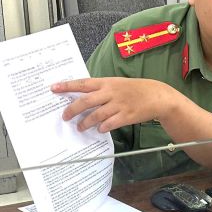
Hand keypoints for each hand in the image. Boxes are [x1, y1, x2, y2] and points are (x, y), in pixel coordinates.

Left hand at [52, 77, 172, 132]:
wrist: (157, 96)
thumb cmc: (135, 89)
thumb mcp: (117, 84)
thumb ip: (102, 89)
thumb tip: (84, 98)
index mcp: (106, 82)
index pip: (83, 83)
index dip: (67, 86)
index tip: (53, 88)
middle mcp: (110, 92)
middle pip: (86, 101)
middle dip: (72, 110)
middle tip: (65, 117)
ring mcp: (118, 104)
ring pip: (96, 115)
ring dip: (85, 122)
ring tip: (80, 127)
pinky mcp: (126, 115)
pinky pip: (110, 123)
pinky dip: (102, 127)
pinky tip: (99, 130)